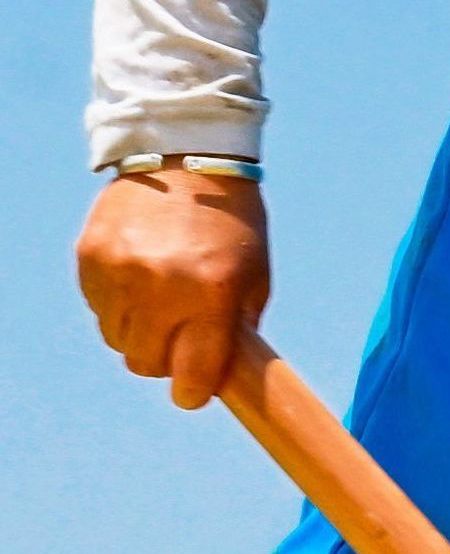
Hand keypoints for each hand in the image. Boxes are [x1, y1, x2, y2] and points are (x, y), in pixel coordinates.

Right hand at [76, 168, 271, 408]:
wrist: (185, 160)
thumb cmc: (232, 225)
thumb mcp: (255, 278)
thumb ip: (235, 330)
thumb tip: (218, 378)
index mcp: (210, 295)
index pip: (192, 375)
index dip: (192, 393)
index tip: (192, 393)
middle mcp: (160, 286)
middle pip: (145, 364)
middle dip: (164, 362)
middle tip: (179, 341)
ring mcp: (119, 271)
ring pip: (117, 340)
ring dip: (138, 334)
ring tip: (160, 304)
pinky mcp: (90, 257)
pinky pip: (98, 308)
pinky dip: (117, 306)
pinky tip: (139, 279)